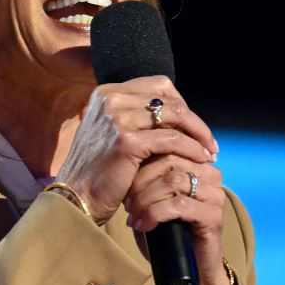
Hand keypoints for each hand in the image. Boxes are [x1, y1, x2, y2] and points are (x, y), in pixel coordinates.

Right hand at [55, 77, 216, 225]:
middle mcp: (110, 99)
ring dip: (198, 133)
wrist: (76, 198)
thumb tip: (174, 114)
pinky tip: (201, 160)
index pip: (157, 86)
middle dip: (193, 119)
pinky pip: (172, 139)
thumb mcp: (112, 134)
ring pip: (176, 115)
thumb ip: (135, 118)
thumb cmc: (98, 172)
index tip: (192, 126)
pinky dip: (191, 148)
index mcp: (106, 93)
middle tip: (208, 140)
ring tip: (209, 152)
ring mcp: (117, 118)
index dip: (180, 104)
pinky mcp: (127, 141)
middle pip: (169, 97)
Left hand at [126, 143, 228, 284]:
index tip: (125, 185)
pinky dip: (156, 213)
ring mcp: (215, 195)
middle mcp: (211, 175)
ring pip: (173, 181)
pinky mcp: (214, 216)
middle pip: (170, 160)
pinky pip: (179, 205)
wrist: (190, 271)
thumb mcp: (155, 199)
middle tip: (127, 202)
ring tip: (134, 215)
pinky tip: (144, 225)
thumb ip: (148, 177)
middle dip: (141, 181)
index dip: (141, 163)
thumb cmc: (169, 233)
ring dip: (146, 198)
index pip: (167, 146)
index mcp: (198, 164)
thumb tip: (127, 160)